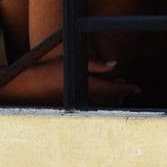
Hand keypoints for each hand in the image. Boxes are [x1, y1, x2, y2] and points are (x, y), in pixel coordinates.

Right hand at [23, 58, 139, 105]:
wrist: (29, 86)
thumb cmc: (49, 70)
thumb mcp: (73, 62)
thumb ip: (95, 64)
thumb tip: (114, 64)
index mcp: (88, 86)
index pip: (113, 89)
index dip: (127, 88)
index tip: (137, 89)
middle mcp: (85, 97)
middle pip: (108, 97)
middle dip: (118, 92)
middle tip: (129, 87)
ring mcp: (77, 102)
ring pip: (100, 100)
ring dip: (108, 94)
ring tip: (115, 87)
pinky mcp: (71, 104)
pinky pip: (89, 101)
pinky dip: (97, 96)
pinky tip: (95, 90)